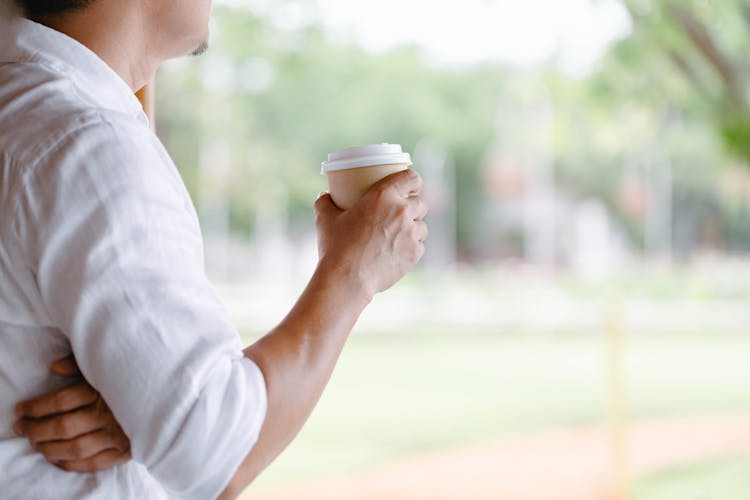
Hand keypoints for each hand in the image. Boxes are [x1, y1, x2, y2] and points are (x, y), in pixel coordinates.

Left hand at [13, 355, 130, 471]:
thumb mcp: (112, 362)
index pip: (61, 401)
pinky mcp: (127, 450)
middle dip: (36, 429)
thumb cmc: (139, 374)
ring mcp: (119, 434)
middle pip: (63, 426)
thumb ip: (83, 363)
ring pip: (75, 447)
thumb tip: (53, 367)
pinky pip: (94, 463)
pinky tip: (58, 460)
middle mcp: (110, 414)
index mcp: (105, 390)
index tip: (21, 410)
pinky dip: (73, 464)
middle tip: (21, 428)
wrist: (174, 395)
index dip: (36, 406)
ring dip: (49, 448)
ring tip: (35, 444)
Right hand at [314, 169, 428, 297]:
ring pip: (422, 226)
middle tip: (402, 213)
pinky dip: (411, 247)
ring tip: (400, 234)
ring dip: (414, 228)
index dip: (413, 181)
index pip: (411, 178)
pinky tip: (399, 251)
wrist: (347, 279)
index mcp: (383, 195)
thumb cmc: (336, 246)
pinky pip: (419, 246)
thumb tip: (324, 195)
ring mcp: (411, 234)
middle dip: (414, 206)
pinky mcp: (414, 254)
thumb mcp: (325, 220)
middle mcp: (402, 211)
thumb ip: (325, 203)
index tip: (410, 186)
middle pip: (420, 203)